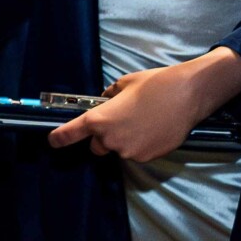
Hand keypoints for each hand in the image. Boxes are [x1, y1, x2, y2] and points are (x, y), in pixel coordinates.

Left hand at [48, 47, 240, 161]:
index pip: (72, 133)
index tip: (53, 141)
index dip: (60, 138)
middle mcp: (111, 140)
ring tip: (145, 121)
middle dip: (105, 136)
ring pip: (119, 149)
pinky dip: (141, 144)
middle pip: (98, 146)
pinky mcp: (147, 158)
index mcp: (101, 119)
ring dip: (125, 140)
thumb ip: (110, 96)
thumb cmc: (155, 84)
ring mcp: (129, 152)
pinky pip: (137, 153)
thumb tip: (107, 102)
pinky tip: (155, 129)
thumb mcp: (126, 83)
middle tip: (122, 119)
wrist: (187, 94)